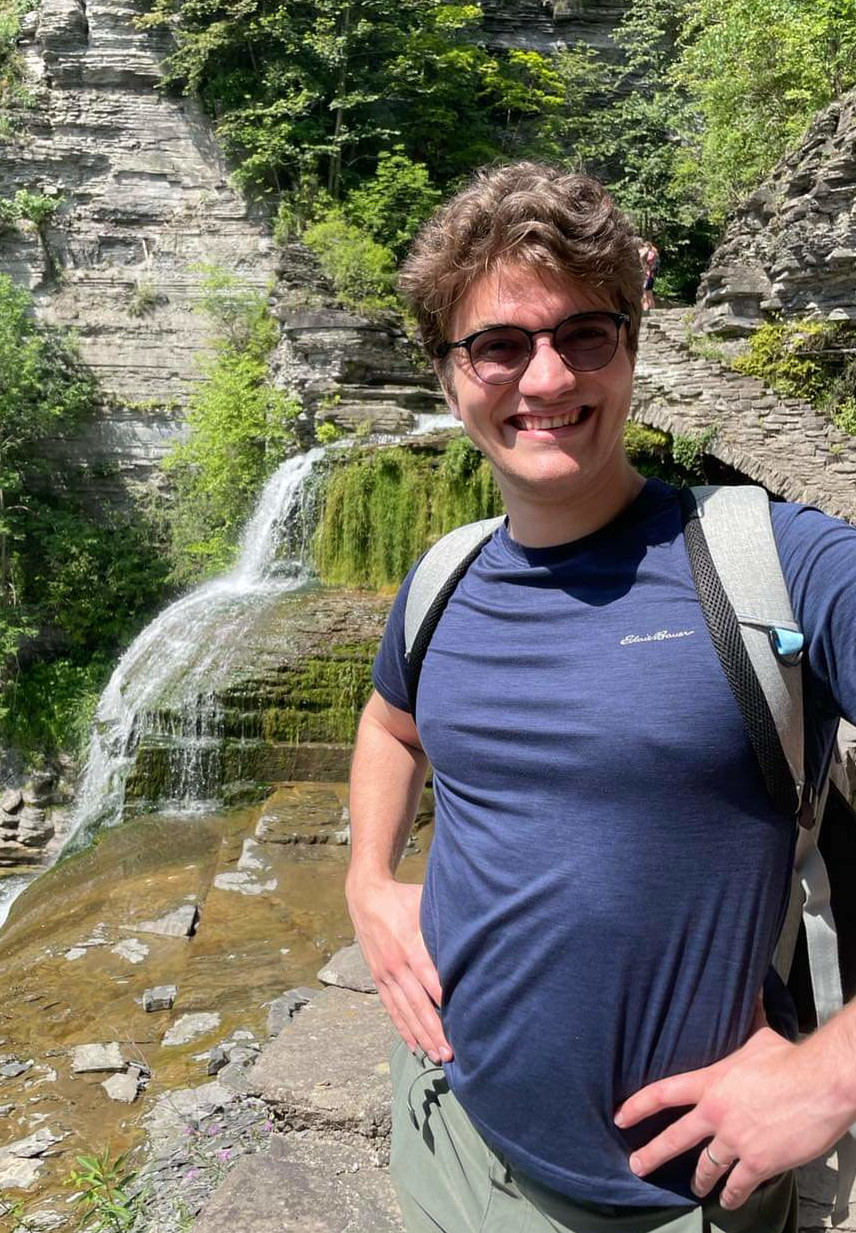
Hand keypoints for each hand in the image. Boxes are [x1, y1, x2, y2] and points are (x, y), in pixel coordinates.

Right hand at [347, 877, 452, 1063]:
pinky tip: (413, 1044)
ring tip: (435, 1056)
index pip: (432, 981)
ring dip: (420, 1036)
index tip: (461, 1024)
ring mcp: (385, 973)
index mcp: (412, 947)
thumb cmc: (403, 898)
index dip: (445, 1003)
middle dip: (435, 1031)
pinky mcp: (377, 977)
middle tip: (450, 1054)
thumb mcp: (425, 904)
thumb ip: (444, 922)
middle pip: (418, 1004)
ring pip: (404, 1011)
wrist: (365, 895)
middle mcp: (397, 965)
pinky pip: (390, 1007)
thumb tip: (475, 931)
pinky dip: (402, 1027)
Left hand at [614, 1025, 854, 1209]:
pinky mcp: (758, 1162)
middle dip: (652, 1154)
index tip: (620, 1116)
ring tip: (695, 1189)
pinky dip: (732, 1196)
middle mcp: (716, 1114)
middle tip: (636, 1167)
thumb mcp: (760, 1037)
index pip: (663, 1093)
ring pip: (706, 1168)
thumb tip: (753, 993)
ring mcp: (736, 1140)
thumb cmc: (791, 1059)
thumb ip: (749, 1020)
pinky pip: (738, 1186)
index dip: (637, 1105)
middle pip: (674, 1138)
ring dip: (699, 1182)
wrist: (820, 1085)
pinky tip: (728, 1202)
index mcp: (711, 1083)